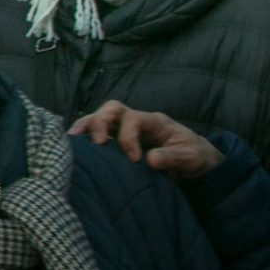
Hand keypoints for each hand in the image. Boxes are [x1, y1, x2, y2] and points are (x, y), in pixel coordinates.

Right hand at [70, 102, 224, 178]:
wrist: (197, 160)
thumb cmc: (194, 155)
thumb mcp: (191, 157)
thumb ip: (173, 157)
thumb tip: (151, 160)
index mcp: (155, 121)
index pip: (133, 118)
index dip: (128, 137)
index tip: (134, 160)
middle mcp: (137, 121)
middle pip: (112, 109)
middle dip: (100, 123)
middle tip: (96, 144)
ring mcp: (126, 129)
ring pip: (100, 118)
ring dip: (86, 127)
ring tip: (72, 140)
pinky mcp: (119, 141)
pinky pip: (98, 133)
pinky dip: (85, 138)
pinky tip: (75, 149)